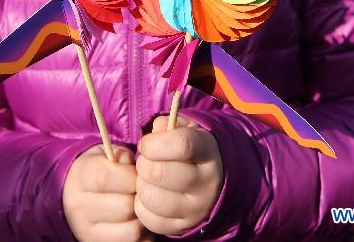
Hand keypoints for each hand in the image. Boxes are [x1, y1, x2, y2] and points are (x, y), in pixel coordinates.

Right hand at [63, 145, 152, 241]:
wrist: (77, 196)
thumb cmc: (99, 171)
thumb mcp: (105, 155)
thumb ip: (121, 156)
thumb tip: (139, 167)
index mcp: (80, 177)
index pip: (105, 177)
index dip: (129, 175)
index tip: (137, 174)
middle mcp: (79, 207)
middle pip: (124, 206)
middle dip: (140, 197)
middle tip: (141, 192)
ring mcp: (87, 231)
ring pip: (132, 230)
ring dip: (143, 219)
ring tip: (141, 208)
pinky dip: (143, 236)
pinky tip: (137, 223)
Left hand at [135, 115, 223, 235]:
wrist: (212, 181)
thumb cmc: (191, 150)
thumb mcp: (185, 130)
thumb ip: (169, 125)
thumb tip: (156, 131)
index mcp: (209, 153)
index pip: (182, 145)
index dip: (155, 143)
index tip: (146, 143)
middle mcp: (207, 184)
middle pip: (160, 173)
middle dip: (143, 163)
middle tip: (146, 160)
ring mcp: (196, 209)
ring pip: (151, 197)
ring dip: (141, 184)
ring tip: (148, 178)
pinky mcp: (183, 227)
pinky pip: (149, 218)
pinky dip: (142, 205)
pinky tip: (151, 193)